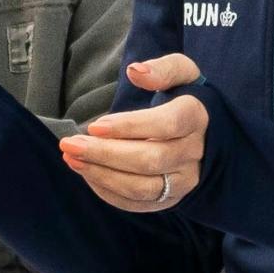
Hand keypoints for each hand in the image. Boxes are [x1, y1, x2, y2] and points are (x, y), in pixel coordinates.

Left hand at [57, 54, 208, 212]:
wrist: (204, 132)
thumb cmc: (184, 96)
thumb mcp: (182, 72)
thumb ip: (162, 68)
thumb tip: (136, 71)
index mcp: (197, 118)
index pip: (167, 125)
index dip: (130, 127)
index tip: (95, 125)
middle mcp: (195, 153)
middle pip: (150, 160)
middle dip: (105, 154)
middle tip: (69, 144)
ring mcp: (185, 180)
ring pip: (143, 188)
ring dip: (102, 175)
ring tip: (72, 158)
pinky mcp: (172, 198)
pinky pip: (139, 204)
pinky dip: (109, 192)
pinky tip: (86, 173)